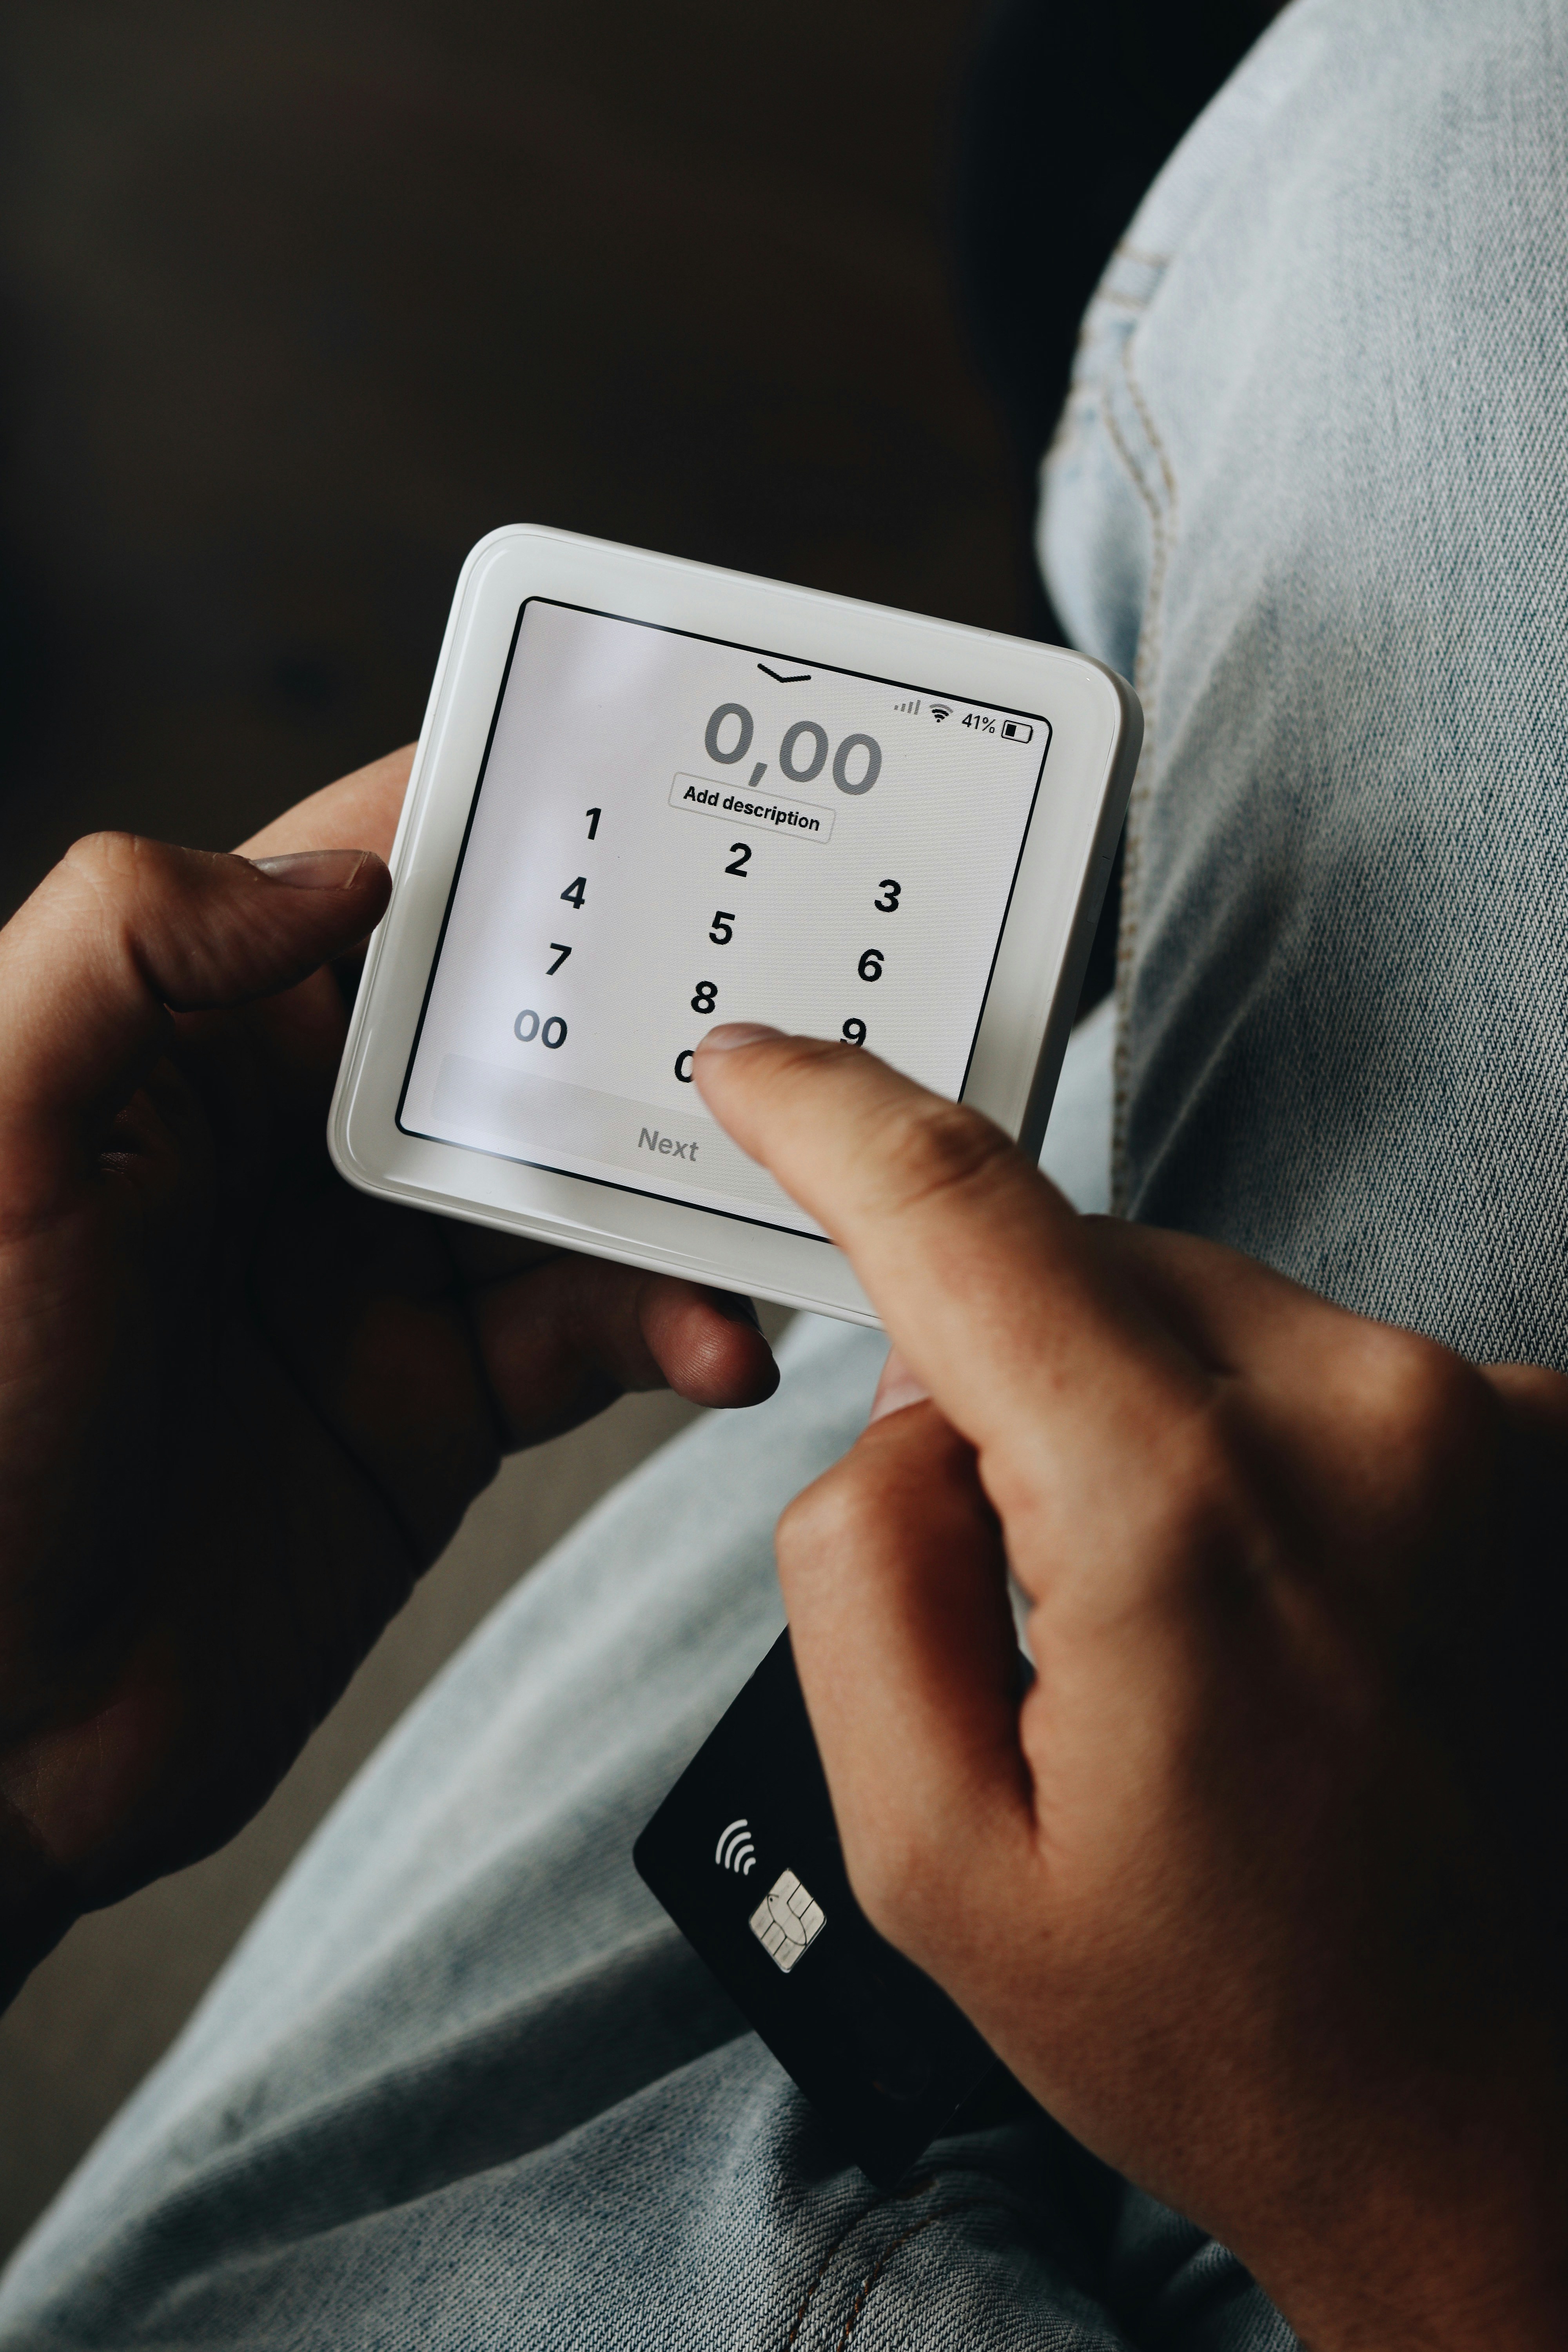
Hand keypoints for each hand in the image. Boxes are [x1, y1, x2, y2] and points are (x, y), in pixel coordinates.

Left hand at [0, 752, 774, 2000]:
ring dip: (687, 1187)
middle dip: (639, 1006)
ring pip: (578, 1187)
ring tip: (788, 1189)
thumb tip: (338, 870)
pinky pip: (590, 1338)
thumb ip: (129, 954)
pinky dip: (669, 1329)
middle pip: (507, 1037)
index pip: (362, 887)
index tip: (637, 777)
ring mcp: (376, 1283)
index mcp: (187, 1053)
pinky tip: (717, 1341)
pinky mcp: (436, 1409)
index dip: (495, 827)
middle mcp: (293, 1152)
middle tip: (782, 987)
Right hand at [695, 1025, 1567, 2351]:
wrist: (1495, 2125)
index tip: (758, 1068)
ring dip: (1130, 1420)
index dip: (830, 1118)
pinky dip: (1242, 1441)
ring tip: (1174, 1643)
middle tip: (1021, 1594)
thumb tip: (910, 1407)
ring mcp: (1479, 1418)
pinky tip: (1272, 1614)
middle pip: (1077, 1265)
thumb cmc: (1227, 2020)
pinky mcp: (1542, 1439)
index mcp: (1181, 1505)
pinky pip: (1307, 1362)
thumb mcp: (927, 1847)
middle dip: (995, 1371)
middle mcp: (1361, 1413)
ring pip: (1192, 1309)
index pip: (956, 1212)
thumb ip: (859, 1568)